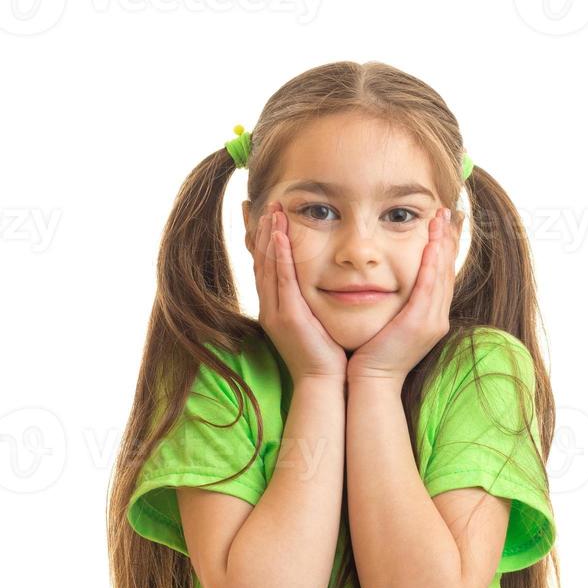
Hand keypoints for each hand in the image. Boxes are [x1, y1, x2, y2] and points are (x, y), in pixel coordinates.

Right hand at [251, 200, 347, 380]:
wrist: (322, 383)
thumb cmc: (324, 356)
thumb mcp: (314, 324)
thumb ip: (311, 304)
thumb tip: (319, 287)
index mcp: (275, 309)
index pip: (266, 267)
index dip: (263, 241)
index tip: (263, 216)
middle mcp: (270, 308)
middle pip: (262, 261)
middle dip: (262, 231)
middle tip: (264, 203)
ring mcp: (276, 312)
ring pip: (269, 266)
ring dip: (271, 236)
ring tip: (273, 210)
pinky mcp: (289, 316)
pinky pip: (282, 279)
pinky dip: (281, 256)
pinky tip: (282, 235)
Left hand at [346, 208, 461, 382]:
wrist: (371, 381)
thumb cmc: (373, 354)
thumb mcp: (390, 325)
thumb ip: (395, 305)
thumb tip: (390, 286)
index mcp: (431, 318)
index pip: (441, 276)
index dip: (443, 249)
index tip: (441, 225)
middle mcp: (437, 318)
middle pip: (447, 270)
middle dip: (447, 239)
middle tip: (447, 212)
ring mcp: (431, 321)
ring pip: (441, 274)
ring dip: (441, 244)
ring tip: (440, 218)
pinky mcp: (419, 323)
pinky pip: (429, 287)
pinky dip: (431, 263)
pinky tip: (431, 243)